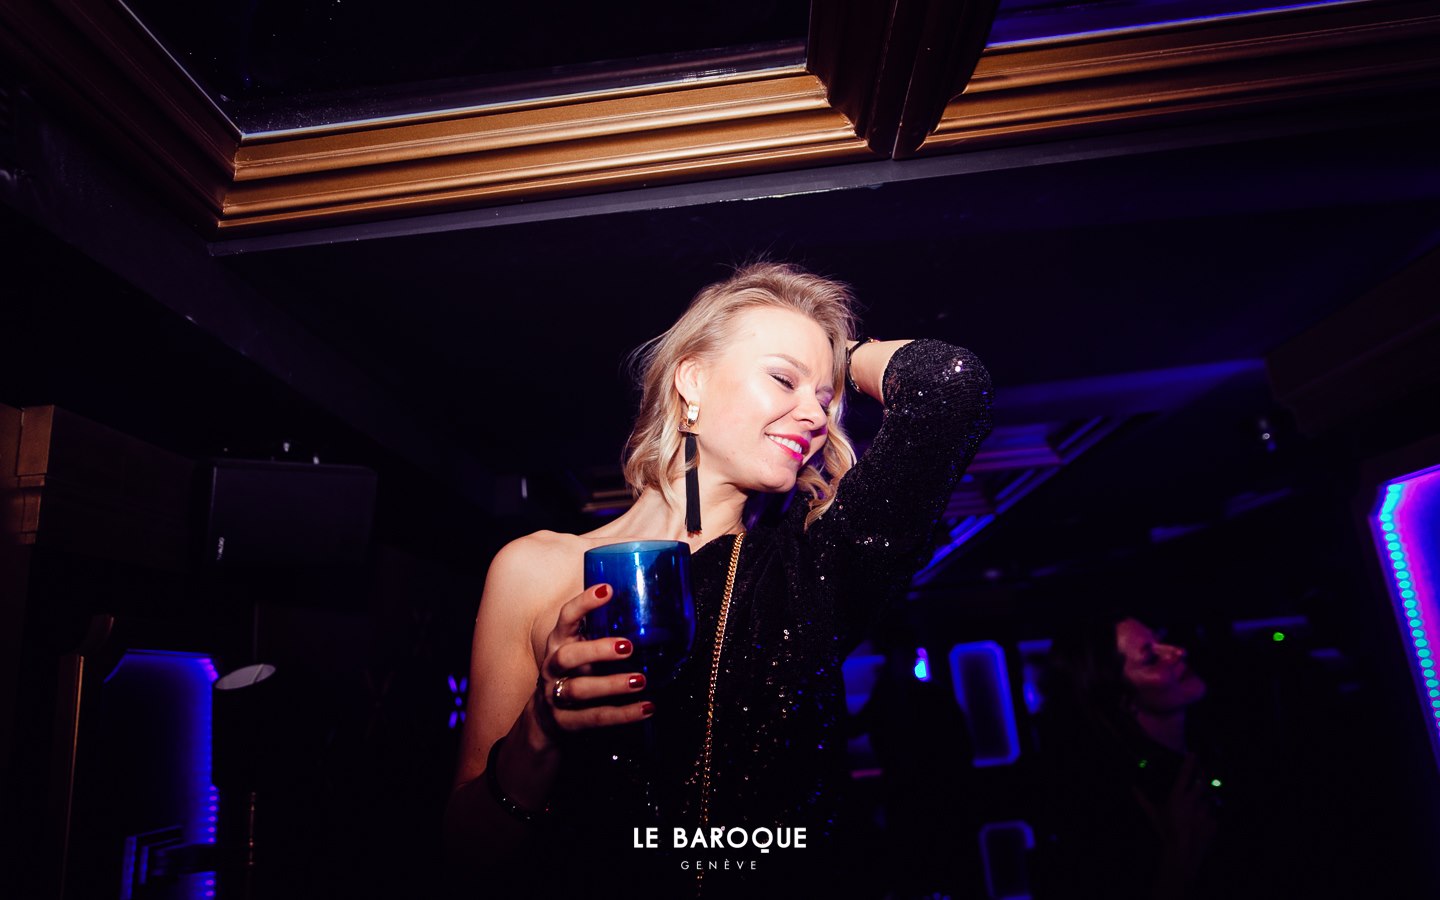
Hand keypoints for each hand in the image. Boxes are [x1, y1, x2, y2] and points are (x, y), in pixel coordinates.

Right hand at [532, 583, 654, 735]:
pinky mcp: (565, 722)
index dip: (584, 603)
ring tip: (640, 680)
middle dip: (596, 650)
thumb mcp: (581, 648)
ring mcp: (555, 696)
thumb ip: (603, 633)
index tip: (607, 589)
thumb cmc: (574, 672)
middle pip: (567, 657)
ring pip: (579, 690)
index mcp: (559, 642)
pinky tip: (646, 708)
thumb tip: (650, 610)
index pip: (566, 617)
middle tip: (628, 646)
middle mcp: (553, 667)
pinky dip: (623, 714)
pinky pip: (594, 718)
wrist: (546, 717)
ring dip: (611, 685)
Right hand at [1136, 753, 1218, 878]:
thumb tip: (1133, 788)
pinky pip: (1212, 816)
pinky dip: (1208, 817)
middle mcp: (1193, 802)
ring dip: (1204, 802)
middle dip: (1203, 776)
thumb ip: (1144, 800)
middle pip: (1202, 783)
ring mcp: (1205, 812)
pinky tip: (1200, 823)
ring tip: (1197, 809)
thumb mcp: (1153, 815)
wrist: (1182, 854)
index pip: (1185, 775)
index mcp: (1178, 797)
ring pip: (1208, 801)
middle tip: (1201, 772)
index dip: (1189, 763)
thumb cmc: (1165, 831)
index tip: (1193, 754)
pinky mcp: (1213, 822)